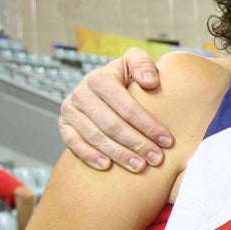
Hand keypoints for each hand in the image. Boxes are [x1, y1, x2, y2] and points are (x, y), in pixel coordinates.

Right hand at [59, 47, 172, 171]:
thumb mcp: (134, 62)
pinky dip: (89, 156)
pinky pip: (73, 143)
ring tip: (140, 166)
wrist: (100, 86)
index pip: (127, 107)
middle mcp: (81, 93)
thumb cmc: (124, 77)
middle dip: (137, 144)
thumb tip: (150, 82)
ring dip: (119, 154)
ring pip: (95, 137)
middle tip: (156, 159)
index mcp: (99, 78)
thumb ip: (144, 64)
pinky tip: (107, 166)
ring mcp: (70, 110)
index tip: (167, 141)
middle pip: (112, 125)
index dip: (148, 125)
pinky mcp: (63, 125)